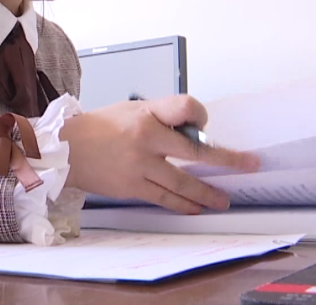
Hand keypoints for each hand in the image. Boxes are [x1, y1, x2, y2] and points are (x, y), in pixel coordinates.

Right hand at [59, 95, 260, 214]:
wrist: (65, 149)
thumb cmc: (100, 126)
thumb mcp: (132, 110)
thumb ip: (162, 118)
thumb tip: (193, 132)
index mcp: (146, 114)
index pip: (186, 107)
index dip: (200, 114)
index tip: (204, 122)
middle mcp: (146, 140)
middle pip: (195, 151)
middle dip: (227, 160)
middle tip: (250, 165)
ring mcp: (139, 167)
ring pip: (182, 183)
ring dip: (207, 193)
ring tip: (224, 200)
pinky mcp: (132, 187)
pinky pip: (165, 198)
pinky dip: (183, 204)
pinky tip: (196, 208)